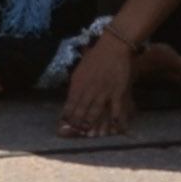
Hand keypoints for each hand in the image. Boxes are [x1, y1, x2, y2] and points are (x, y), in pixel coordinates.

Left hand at [58, 29, 180, 138]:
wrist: (113, 45)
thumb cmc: (96, 57)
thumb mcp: (80, 70)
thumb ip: (75, 87)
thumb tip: (70, 103)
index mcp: (78, 84)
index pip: (69, 106)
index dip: (66, 119)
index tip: (63, 130)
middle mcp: (89, 90)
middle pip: (81, 112)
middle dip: (77, 126)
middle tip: (76, 136)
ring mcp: (103, 91)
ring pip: (95, 113)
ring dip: (92, 126)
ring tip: (90, 136)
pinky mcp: (117, 91)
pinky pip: (115, 109)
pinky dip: (114, 120)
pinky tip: (113, 128)